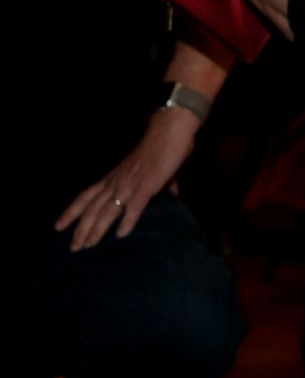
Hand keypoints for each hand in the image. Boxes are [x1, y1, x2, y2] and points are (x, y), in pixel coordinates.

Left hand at [54, 106, 197, 250]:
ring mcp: (130, 184)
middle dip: (81, 229)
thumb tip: (173, 194)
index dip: (72, 212)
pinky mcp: (147, 186)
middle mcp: (116, 182)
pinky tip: (121, 234)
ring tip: (88, 246)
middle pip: (93, 209)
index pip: (86, 196)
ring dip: (97, 229)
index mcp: (114, 177)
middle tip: (73, 248)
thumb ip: (161, 183)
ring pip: (107, 211)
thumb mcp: (153, 166)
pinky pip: (134, 207)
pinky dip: (127, 220)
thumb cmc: (161, 146)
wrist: (170, 130)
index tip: (58, 227)